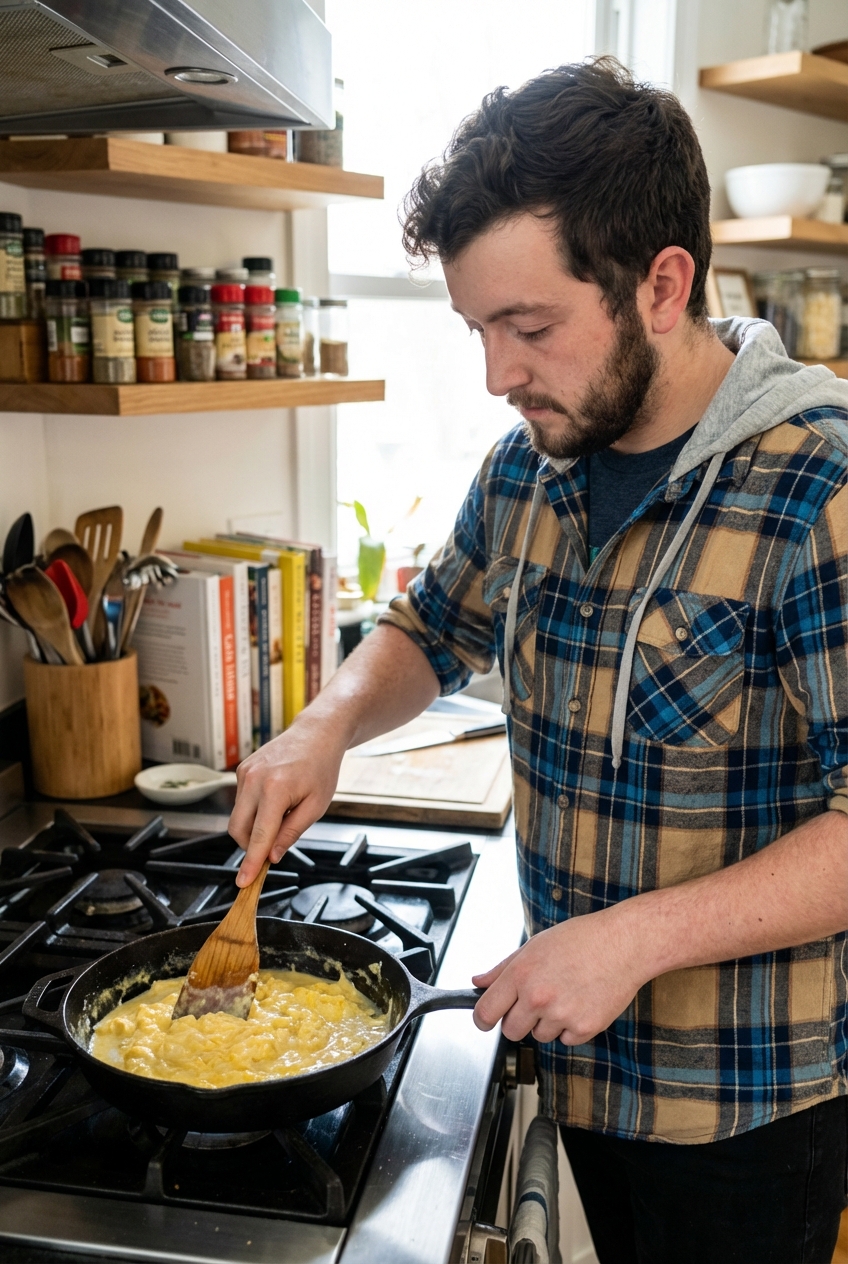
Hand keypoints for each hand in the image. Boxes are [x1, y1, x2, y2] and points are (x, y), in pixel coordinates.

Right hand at [228, 717, 345, 885]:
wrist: (316, 733)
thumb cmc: (321, 768)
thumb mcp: (316, 806)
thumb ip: (291, 832)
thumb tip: (272, 856)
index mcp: (275, 789)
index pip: (259, 836)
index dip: (251, 862)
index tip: (243, 882)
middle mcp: (253, 779)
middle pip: (238, 830)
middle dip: (252, 846)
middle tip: (274, 845)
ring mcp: (244, 773)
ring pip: (237, 817)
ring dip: (254, 827)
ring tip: (282, 812)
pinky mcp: (241, 769)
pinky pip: (240, 802)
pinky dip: (254, 810)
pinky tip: (275, 799)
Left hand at [472, 905, 646, 1044]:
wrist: (624, 943)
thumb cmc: (582, 939)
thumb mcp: (535, 945)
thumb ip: (503, 968)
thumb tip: (478, 981)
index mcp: (521, 973)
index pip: (485, 1012)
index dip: (482, 1019)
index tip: (485, 1020)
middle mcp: (538, 997)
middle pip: (510, 1031)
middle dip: (518, 1021)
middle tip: (534, 1002)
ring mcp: (561, 1015)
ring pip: (539, 1036)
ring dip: (547, 1023)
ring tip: (565, 995)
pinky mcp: (584, 1028)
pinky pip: (565, 1040)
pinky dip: (571, 1028)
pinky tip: (581, 1002)